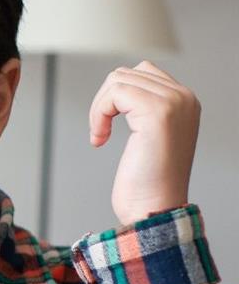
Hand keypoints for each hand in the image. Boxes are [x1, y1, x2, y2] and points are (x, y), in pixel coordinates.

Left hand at [89, 61, 199, 225]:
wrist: (154, 210)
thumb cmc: (147, 183)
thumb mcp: (149, 137)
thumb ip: (144, 109)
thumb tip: (119, 88)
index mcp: (185, 103)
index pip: (142, 73)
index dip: (114, 98)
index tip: (107, 127)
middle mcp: (184, 98)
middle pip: (127, 73)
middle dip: (103, 101)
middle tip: (100, 132)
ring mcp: (174, 103)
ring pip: (118, 79)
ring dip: (99, 108)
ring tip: (100, 135)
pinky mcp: (158, 112)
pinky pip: (115, 93)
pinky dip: (98, 113)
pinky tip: (100, 139)